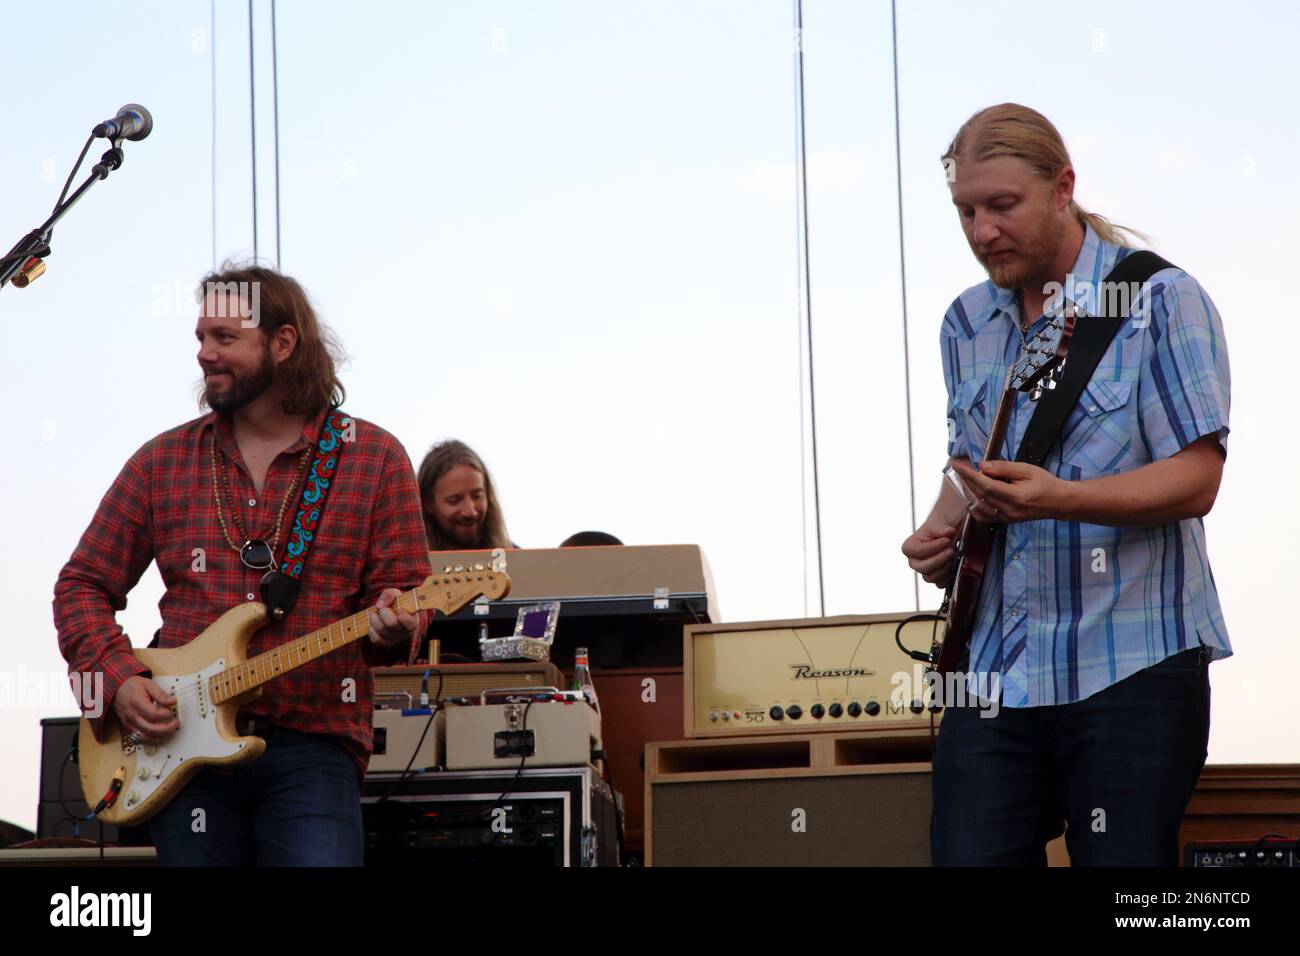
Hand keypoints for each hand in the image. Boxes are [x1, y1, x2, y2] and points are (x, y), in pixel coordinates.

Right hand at [113, 675, 178, 743]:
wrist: (117, 689)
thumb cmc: (132, 686)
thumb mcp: (148, 684)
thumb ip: (161, 694)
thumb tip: (173, 701)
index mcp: (137, 703)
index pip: (154, 715)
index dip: (166, 715)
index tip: (172, 711)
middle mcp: (132, 716)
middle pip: (151, 729)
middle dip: (167, 729)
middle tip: (175, 724)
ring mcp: (129, 723)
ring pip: (145, 737)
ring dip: (160, 737)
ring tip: (170, 731)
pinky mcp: (128, 727)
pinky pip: (139, 739)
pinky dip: (151, 739)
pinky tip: (159, 735)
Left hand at [367, 588, 417, 648]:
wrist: (391, 613)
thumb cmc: (396, 603)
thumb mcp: (396, 594)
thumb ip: (389, 594)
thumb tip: (380, 606)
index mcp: (413, 620)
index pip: (410, 623)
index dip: (402, 615)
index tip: (398, 608)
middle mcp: (406, 632)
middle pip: (392, 624)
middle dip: (383, 613)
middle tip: (382, 609)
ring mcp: (395, 639)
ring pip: (382, 630)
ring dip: (374, 619)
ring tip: (374, 614)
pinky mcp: (386, 644)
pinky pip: (376, 639)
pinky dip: (371, 630)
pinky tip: (373, 624)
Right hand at [901, 515, 957, 586]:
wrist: (949, 532)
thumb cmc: (940, 526)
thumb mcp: (940, 522)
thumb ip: (942, 528)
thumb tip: (949, 532)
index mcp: (909, 547)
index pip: (918, 552)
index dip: (933, 547)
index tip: (947, 540)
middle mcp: (914, 561)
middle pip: (923, 568)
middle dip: (939, 560)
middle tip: (951, 550)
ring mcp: (924, 571)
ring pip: (931, 577)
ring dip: (945, 568)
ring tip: (954, 556)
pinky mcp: (935, 577)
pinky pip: (940, 584)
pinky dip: (948, 576)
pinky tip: (955, 564)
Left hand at [950, 458, 1066, 523]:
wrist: (1059, 502)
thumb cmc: (1045, 483)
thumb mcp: (1027, 470)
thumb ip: (1004, 468)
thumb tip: (982, 467)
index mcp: (1015, 497)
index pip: (985, 485)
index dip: (969, 475)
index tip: (957, 466)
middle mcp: (1008, 510)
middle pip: (980, 495)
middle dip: (966, 480)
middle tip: (959, 468)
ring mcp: (1006, 518)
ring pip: (979, 506)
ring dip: (969, 492)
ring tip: (966, 479)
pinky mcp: (1005, 521)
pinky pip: (984, 516)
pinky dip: (975, 505)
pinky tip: (973, 495)